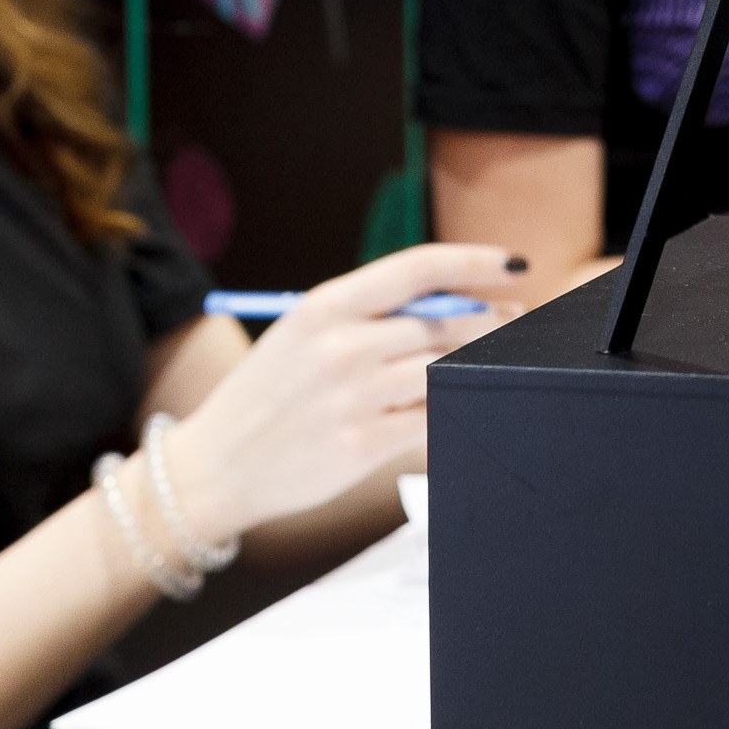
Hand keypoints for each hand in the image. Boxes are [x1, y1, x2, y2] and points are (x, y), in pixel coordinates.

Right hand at [159, 243, 523, 536]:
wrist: (215, 466)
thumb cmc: (269, 394)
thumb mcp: (305, 333)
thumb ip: (371, 315)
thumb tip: (458, 300)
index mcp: (326, 306)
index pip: (419, 268)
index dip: (475, 262)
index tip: (513, 264)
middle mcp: (341, 345)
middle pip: (446, 323)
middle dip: (490, 322)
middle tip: (513, 324)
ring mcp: (353, 396)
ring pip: (445, 370)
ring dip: (475, 367)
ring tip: (488, 364)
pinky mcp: (363, 443)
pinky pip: (431, 418)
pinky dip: (448, 409)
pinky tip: (455, 405)